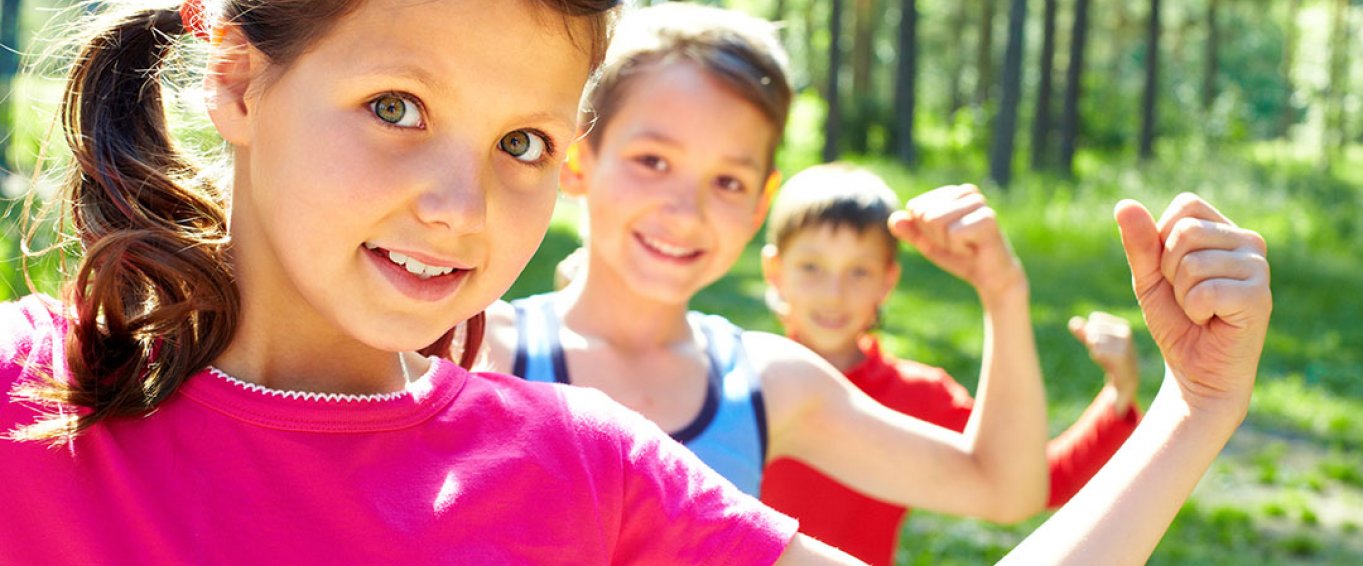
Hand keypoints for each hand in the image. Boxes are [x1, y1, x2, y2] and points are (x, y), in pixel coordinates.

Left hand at [889, 184, 1025, 299]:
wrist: (990, 277)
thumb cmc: (960, 257)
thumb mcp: (928, 244)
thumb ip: (910, 232)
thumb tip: (893, 219)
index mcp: (952, 192)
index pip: (915, 208)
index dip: (925, 231)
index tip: (946, 238)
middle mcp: (966, 192)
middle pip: (924, 214)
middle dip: (935, 237)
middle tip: (958, 244)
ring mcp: (978, 203)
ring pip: (936, 221)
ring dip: (947, 243)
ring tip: (966, 245)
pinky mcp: (987, 218)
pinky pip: (953, 234)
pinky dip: (959, 248)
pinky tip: (975, 248)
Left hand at [1069, 311, 1139, 410]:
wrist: (1126, 377)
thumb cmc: (1110, 356)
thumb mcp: (1096, 341)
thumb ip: (1083, 331)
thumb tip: (1072, 321)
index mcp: (1122, 324)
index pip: (1095, 318)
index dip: (1091, 329)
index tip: (1102, 340)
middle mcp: (1125, 332)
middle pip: (1092, 328)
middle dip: (1091, 340)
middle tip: (1105, 350)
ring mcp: (1124, 344)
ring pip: (1093, 339)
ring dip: (1094, 349)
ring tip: (1106, 356)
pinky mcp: (1119, 356)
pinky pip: (1096, 351)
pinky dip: (1097, 356)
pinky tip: (1107, 361)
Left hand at [1115, 194, 1270, 411]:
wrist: (1196, 369)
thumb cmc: (1176, 320)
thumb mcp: (1149, 278)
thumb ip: (1139, 242)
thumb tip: (1124, 204)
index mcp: (1225, 229)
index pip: (1186, 205)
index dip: (1163, 240)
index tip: (1173, 272)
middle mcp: (1249, 242)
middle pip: (1186, 232)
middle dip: (1169, 270)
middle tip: (1187, 296)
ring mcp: (1258, 268)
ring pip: (1192, 264)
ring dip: (1182, 294)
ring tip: (1200, 310)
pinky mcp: (1259, 296)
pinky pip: (1205, 291)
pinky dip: (1195, 310)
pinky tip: (1212, 321)